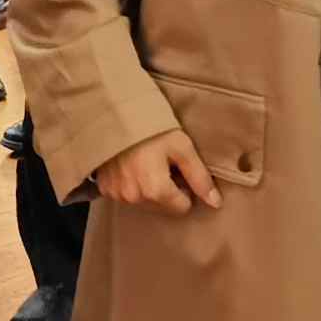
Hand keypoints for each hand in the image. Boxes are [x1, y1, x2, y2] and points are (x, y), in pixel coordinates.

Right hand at [95, 128, 219, 215]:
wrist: (116, 113)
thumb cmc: (152, 128)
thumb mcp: (182, 147)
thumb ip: (199, 177)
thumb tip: (216, 203)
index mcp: (155, 190)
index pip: (182, 207)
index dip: (186, 189)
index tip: (180, 170)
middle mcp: (134, 198)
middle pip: (163, 207)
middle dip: (167, 190)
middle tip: (164, 163)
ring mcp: (117, 195)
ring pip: (145, 203)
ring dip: (149, 189)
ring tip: (147, 162)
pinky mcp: (105, 189)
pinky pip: (126, 196)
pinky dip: (132, 185)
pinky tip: (133, 165)